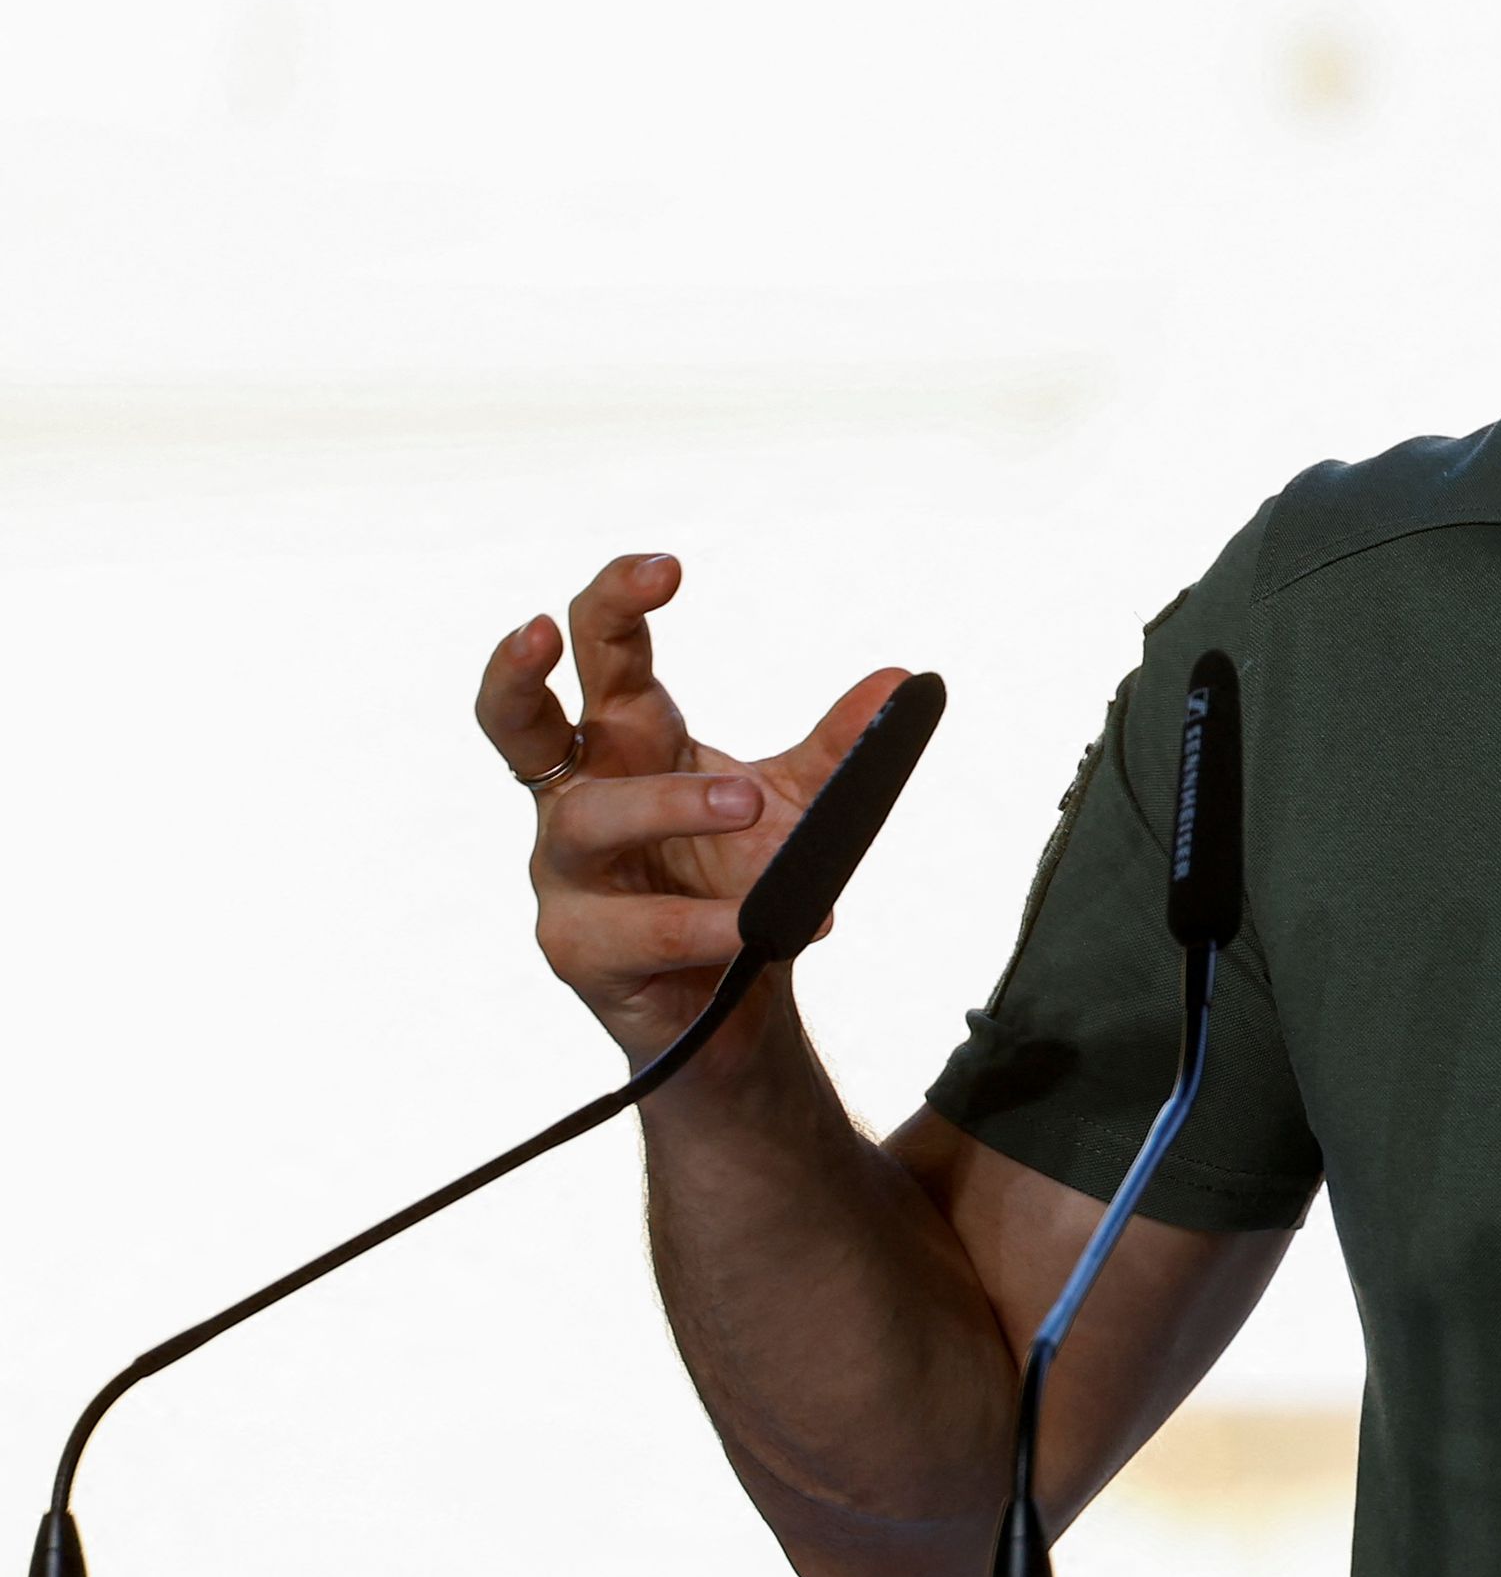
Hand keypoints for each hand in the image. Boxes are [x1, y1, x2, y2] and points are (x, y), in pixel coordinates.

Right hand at [476, 552, 907, 1063]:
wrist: (733, 1008)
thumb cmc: (744, 883)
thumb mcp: (805, 805)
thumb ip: (844, 747)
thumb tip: (906, 682)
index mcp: (627, 745)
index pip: (601, 658)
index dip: (613, 604)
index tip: (664, 568)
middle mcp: (577, 800)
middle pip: (517, 720)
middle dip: (520, 668)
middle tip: (548, 629)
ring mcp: (567, 877)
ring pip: (589, 822)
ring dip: (670, 803)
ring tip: (752, 803)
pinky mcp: (580, 949)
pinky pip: (637, 928)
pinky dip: (710, 922)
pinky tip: (771, 926)